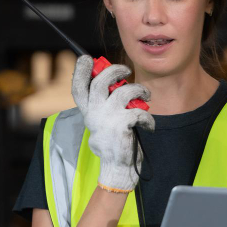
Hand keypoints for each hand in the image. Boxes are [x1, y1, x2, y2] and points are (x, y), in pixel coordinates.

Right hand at [71, 55, 153, 191]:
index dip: (80, 71)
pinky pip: (139, 111)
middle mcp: (95, 114)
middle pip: (100, 82)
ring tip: (146, 96)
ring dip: (139, 90)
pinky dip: (148, 118)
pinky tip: (149, 125)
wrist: (118, 168)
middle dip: (114, 70)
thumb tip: (111, 83)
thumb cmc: (113, 142)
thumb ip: (103, 104)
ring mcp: (108, 119)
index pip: (78, 87)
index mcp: (88, 112)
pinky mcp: (123, 126)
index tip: (87, 58)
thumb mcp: (102, 122)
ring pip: (124, 91)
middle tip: (126, 70)